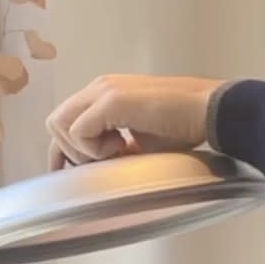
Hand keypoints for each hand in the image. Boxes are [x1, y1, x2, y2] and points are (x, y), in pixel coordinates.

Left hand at [45, 74, 225, 168]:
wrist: (209, 109)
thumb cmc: (183, 125)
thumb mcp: (141, 142)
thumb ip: (117, 149)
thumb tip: (102, 168)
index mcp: (105, 95)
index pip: (65, 122)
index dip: (62, 151)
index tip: (66, 175)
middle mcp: (99, 88)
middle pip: (55, 122)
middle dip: (72, 151)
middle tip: (105, 162)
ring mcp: (103, 91)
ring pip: (61, 126)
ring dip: (84, 149)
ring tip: (117, 153)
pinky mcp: (110, 101)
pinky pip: (79, 132)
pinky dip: (95, 148)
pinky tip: (124, 148)